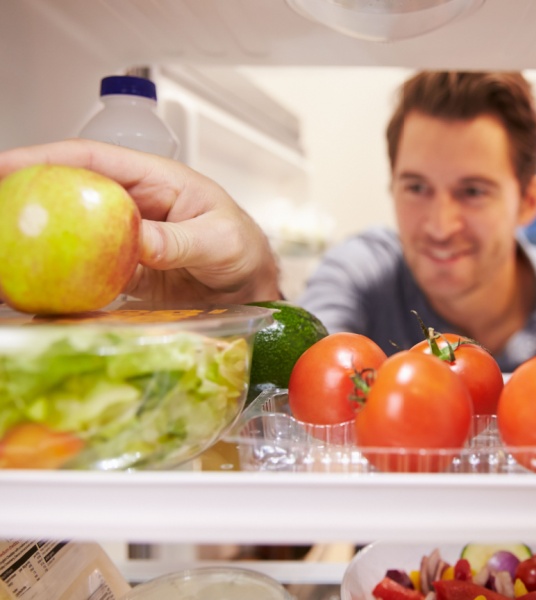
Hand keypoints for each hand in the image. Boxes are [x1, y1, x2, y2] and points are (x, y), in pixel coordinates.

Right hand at [0, 139, 281, 303]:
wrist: (250, 288)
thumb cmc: (244, 249)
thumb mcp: (221, 240)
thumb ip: (181, 240)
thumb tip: (139, 242)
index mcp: (156, 181)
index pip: (94, 159)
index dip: (47, 158)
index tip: (7, 166)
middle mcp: (134, 206)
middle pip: (70, 191)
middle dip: (28, 194)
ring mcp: (124, 239)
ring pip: (71, 231)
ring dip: (37, 239)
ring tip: (8, 252)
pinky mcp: (122, 272)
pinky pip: (84, 270)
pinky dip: (59, 276)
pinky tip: (36, 286)